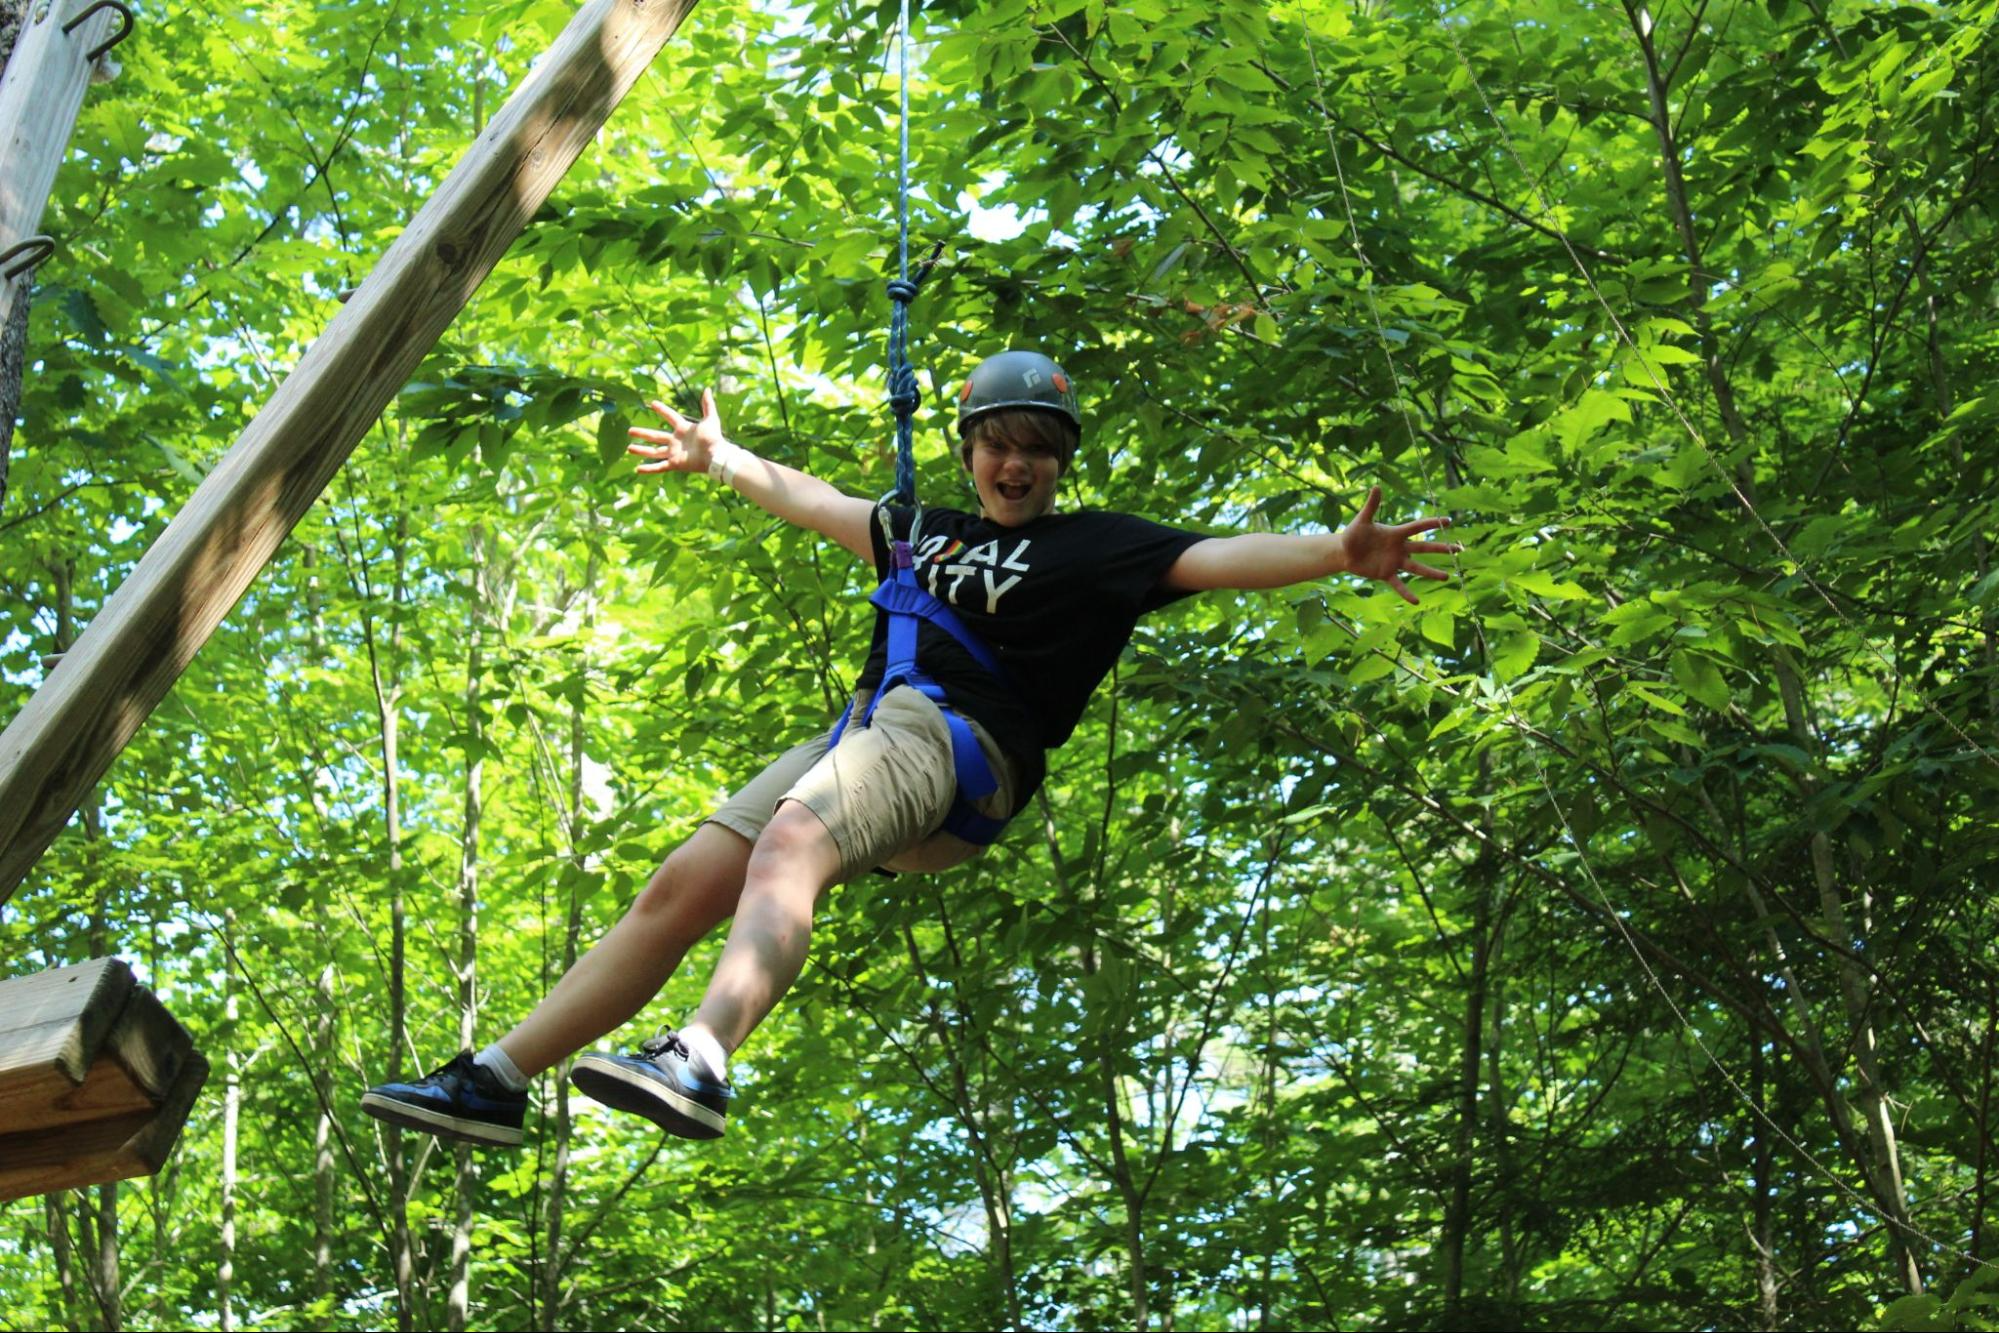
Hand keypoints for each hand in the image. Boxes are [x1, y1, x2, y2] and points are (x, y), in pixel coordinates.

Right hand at [627, 388, 726, 474]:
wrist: (715, 455)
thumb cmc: (714, 438)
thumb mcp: (710, 419)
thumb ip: (708, 405)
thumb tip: (707, 389)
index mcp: (684, 429)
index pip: (670, 417)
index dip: (662, 410)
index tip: (653, 403)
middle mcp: (676, 441)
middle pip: (655, 436)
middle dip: (642, 433)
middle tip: (629, 430)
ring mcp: (674, 453)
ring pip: (654, 452)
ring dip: (641, 450)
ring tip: (629, 448)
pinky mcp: (675, 464)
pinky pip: (659, 467)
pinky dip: (649, 469)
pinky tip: (637, 469)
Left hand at [1337, 485, 1461, 604]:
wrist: (1344, 552)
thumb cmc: (1354, 534)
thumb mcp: (1362, 520)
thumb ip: (1371, 506)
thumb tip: (1376, 486)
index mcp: (1396, 534)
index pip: (1417, 527)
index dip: (1432, 523)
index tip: (1448, 520)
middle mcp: (1399, 548)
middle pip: (1423, 548)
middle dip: (1441, 549)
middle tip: (1459, 549)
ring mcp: (1394, 562)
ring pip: (1416, 568)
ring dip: (1431, 572)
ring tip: (1447, 577)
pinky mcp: (1386, 574)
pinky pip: (1398, 584)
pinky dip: (1406, 593)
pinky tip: (1417, 601)